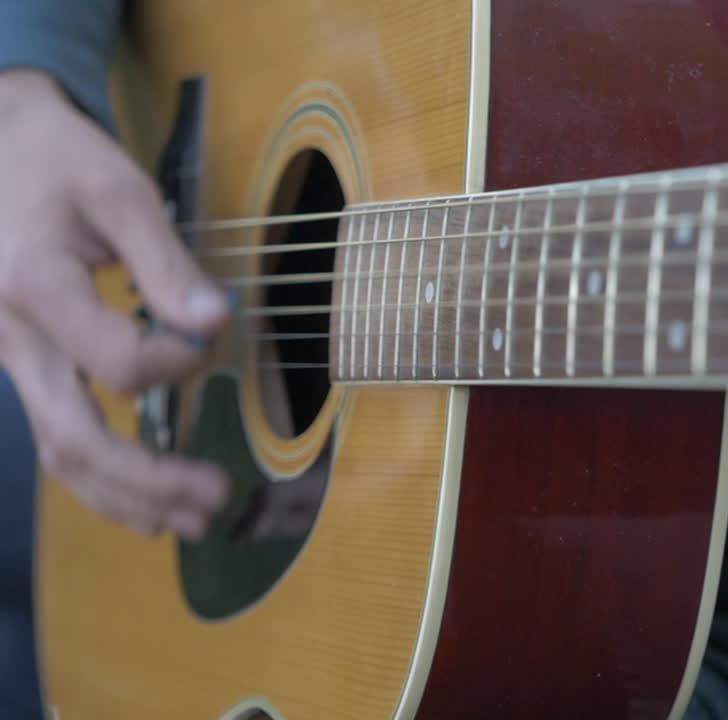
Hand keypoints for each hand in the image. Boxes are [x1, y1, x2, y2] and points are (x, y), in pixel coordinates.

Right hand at [0, 70, 229, 538]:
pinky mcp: (22, 364)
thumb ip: (166, 260)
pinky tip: (144, 503)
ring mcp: (10, 358)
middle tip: (217, 497)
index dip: (178, 360)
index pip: (117, 361)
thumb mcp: (115, 189)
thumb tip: (216, 322)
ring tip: (190, 521)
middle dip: (148, 480)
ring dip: (126, 497)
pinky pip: (55, 435)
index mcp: (35, 287)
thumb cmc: (54, 158)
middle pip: (73, 437)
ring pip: (57, 451)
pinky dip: (100, 478)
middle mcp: (13, 338)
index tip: (211, 327)